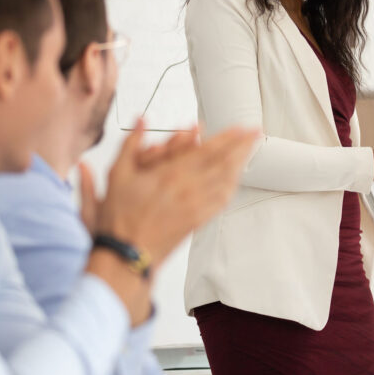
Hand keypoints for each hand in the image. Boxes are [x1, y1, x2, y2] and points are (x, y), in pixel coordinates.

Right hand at [95, 120, 258, 264]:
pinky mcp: (197, 221)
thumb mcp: (117, 175)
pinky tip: (236, 178)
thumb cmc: (118, 216)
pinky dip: (231, 186)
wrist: (126, 255)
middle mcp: (188, 189)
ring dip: (241, 163)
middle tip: (256, 132)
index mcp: (171, 175)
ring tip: (251, 150)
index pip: (207, 150)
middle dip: (242, 146)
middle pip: (224, 163)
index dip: (227, 138)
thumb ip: (131, 144)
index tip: (241, 127)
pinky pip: (221, 201)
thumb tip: (141, 119)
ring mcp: (196, 207)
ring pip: (226, 181)